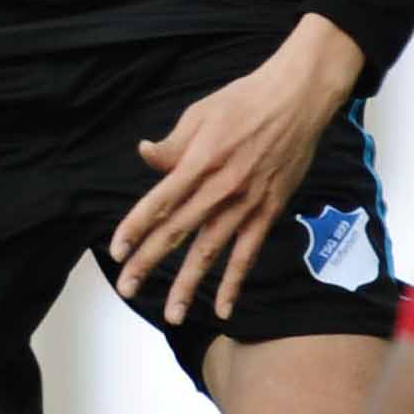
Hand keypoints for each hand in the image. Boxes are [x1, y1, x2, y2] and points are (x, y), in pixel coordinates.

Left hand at [108, 14, 364, 326]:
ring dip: (188, 284)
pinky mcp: (268, 211)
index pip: (159, 202)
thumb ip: (173, 144)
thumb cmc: (244, 101)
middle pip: (177, 231)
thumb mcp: (200, 113)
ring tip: (171, 314)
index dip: (135, 228)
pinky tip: (222, 308)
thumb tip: (145, 155)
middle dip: (149, 262)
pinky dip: (235, 282)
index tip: (117, 251)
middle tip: (126, 288)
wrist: (297, 98)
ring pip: (211, 251)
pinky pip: (248, 254)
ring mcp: (245, 203)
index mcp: (198, 161)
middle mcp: (219, 188)